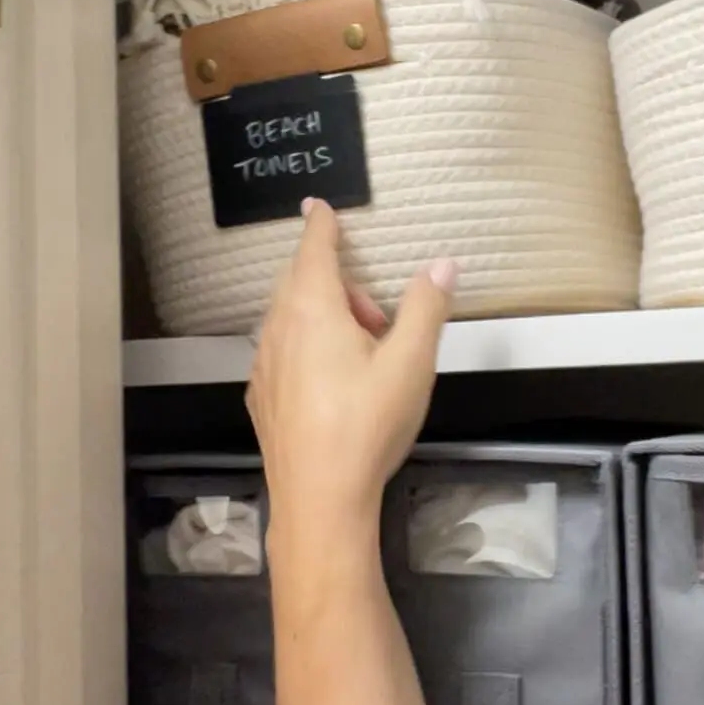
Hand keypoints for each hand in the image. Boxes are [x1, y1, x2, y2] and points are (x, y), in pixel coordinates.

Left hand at [247, 201, 455, 536]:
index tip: (318, 206)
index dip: (320, 225)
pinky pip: (282, 352)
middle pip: (301, 282)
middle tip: (378, 319)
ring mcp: (264, 365)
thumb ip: (425, 308)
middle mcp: (277, 329)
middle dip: (338, 284)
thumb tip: (441, 265)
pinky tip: (335, 386)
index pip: (313, 250)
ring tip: (364, 357)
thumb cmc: (367, 425)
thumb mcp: (410, 364)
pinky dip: (306, 348)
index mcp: (312, 309)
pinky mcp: (261, 397)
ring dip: (325, 319)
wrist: (319, 498)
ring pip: (290, 319)